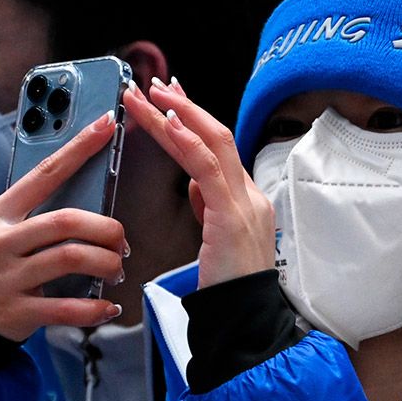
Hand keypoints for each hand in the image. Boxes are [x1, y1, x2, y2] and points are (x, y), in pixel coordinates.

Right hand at [0, 113, 125, 340]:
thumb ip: (36, 214)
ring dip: (107, 264)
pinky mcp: (15, 312)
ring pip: (73, 258)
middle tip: (120, 242)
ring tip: (114, 270)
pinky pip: (68, 307)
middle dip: (107, 229)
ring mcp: (5, 279)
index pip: (45, 173)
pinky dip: (97, 308)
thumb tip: (92, 196)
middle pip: (67, 220)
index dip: (80, 148)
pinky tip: (107, 306)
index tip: (107, 125)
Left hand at [124, 79, 275, 286]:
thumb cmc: (230, 286)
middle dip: (183, 107)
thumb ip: (210, 207)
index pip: (218, 149)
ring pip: (213, 144)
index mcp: (246, 199)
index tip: (171, 98)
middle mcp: (250, 194)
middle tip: (155, 84)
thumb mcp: (218, 239)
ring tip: (151, 95)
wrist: (246, 317)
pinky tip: (169, 124)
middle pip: (217, 137)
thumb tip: (197, 184)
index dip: (193, 120)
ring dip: (179, 115)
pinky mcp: (233, 215)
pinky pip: (210, 170)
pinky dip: (188, 142)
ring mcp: (245, 202)